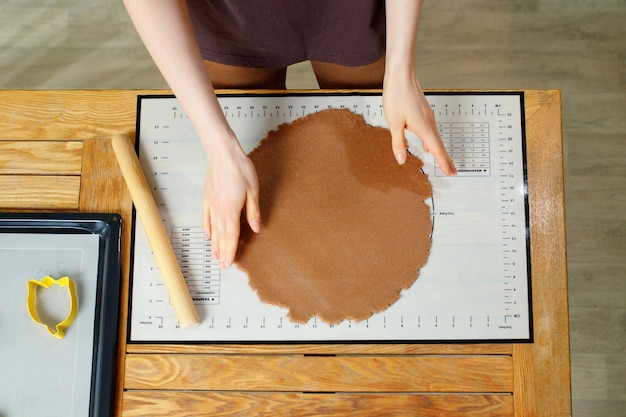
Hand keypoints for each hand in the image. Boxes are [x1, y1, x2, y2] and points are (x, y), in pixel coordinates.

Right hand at [203, 141, 260, 268]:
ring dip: (214, 243)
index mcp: (231, 210)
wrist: (223, 153)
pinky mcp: (207, 197)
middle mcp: (219, 210)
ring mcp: (211, 204)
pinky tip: (207, 236)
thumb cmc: (240, 169)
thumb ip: (253, 212)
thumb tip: (256, 228)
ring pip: (212, 229)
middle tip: (222, 266)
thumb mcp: (253, 191)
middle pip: (221, 235)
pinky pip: (205, 217)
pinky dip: (206, 228)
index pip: (232, 236)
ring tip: (214, 256)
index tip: (229, 262)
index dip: (231, 250)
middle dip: (222, 252)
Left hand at [383, 74, 456, 175]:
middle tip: (452, 171)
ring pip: (435, 136)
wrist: (401, 75)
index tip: (450, 172)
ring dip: (439, 150)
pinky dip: (432, 140)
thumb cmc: (397, 96)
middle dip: (445, 159)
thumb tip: (401, 160)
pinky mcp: (424, 111)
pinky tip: (426, 144)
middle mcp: (429, 121)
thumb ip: (398, 143)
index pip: (437, 149)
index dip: (444, 162)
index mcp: (424, 127)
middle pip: (439, 144)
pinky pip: (431, 129)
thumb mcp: (394, 123)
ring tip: (442, 161)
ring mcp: (428, 115)